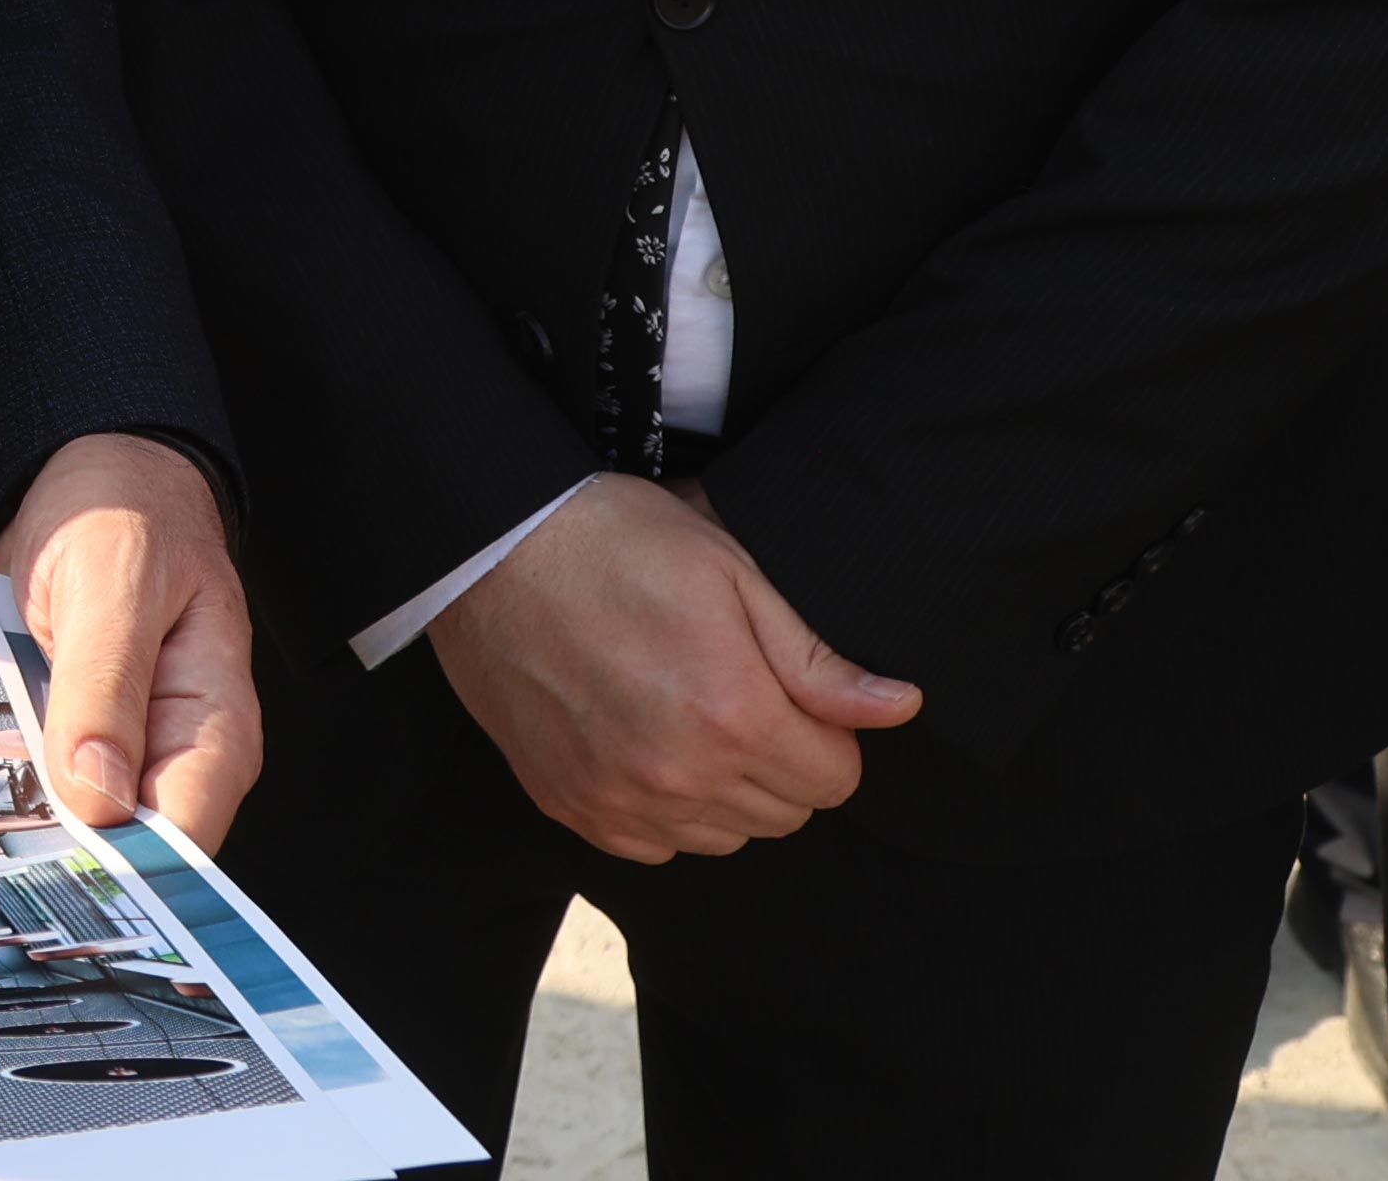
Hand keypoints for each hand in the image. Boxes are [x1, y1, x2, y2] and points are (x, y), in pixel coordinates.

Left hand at [0, 431, 262, 847]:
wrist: (94, 474)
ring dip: (15, 818)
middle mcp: (173, 753)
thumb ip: (106, 685)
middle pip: (122, 845)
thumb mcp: (115, 579)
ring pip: (70, 821)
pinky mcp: (71, 737)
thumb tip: (100, 797)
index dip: (122, 867)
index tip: (53, 878)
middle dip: (57, 851)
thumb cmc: (128, 512)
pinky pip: (33, 779)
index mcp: (214, 724)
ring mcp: (120, 750)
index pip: (182, 838)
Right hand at [419, 475, 915, 860]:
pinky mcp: (572, 806)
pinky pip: (655, 846)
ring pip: (724, 837)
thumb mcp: (730, 571)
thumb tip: (900, 707)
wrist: (487, 549)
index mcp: (733, 714)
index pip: (836, 779)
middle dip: (784, 762)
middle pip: (785, 815)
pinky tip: (645, 743)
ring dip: (728, 791)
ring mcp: (619, 799)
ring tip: (690, 714)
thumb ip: (817, 658)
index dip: (829, 734)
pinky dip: (665, 809)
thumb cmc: (612, 541)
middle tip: (742, 692)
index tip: (792, 691)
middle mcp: (680, 776)